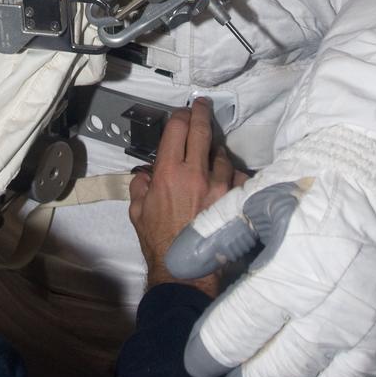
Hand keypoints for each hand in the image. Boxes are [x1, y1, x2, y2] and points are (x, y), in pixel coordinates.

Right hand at [128, 99, 246, 295]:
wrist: (183, 271)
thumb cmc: (157, 241)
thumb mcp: (136, 211)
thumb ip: (140, 186)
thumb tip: (146, 174)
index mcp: (168, 172)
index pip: (177, 129)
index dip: (180, 115)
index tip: (183, 112)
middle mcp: (195, 172)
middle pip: (202, 131)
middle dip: (201, 113)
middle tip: (203, 105)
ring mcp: (219, 186)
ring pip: (222, 154)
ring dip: (216, 152)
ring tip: (213, 156)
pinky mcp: (234, 200)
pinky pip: (238, 177)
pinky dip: (233, 175)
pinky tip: (228, 179)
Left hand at [164, 131, 375, 376]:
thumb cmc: (322, 182)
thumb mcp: (263, 194)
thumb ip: (219, 230)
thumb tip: (179, 262)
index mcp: (291, 274)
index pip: (239, 330)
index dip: (211, 352)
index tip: (195, 364)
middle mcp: (331, 311)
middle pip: (280, 369)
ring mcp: (372, 330)